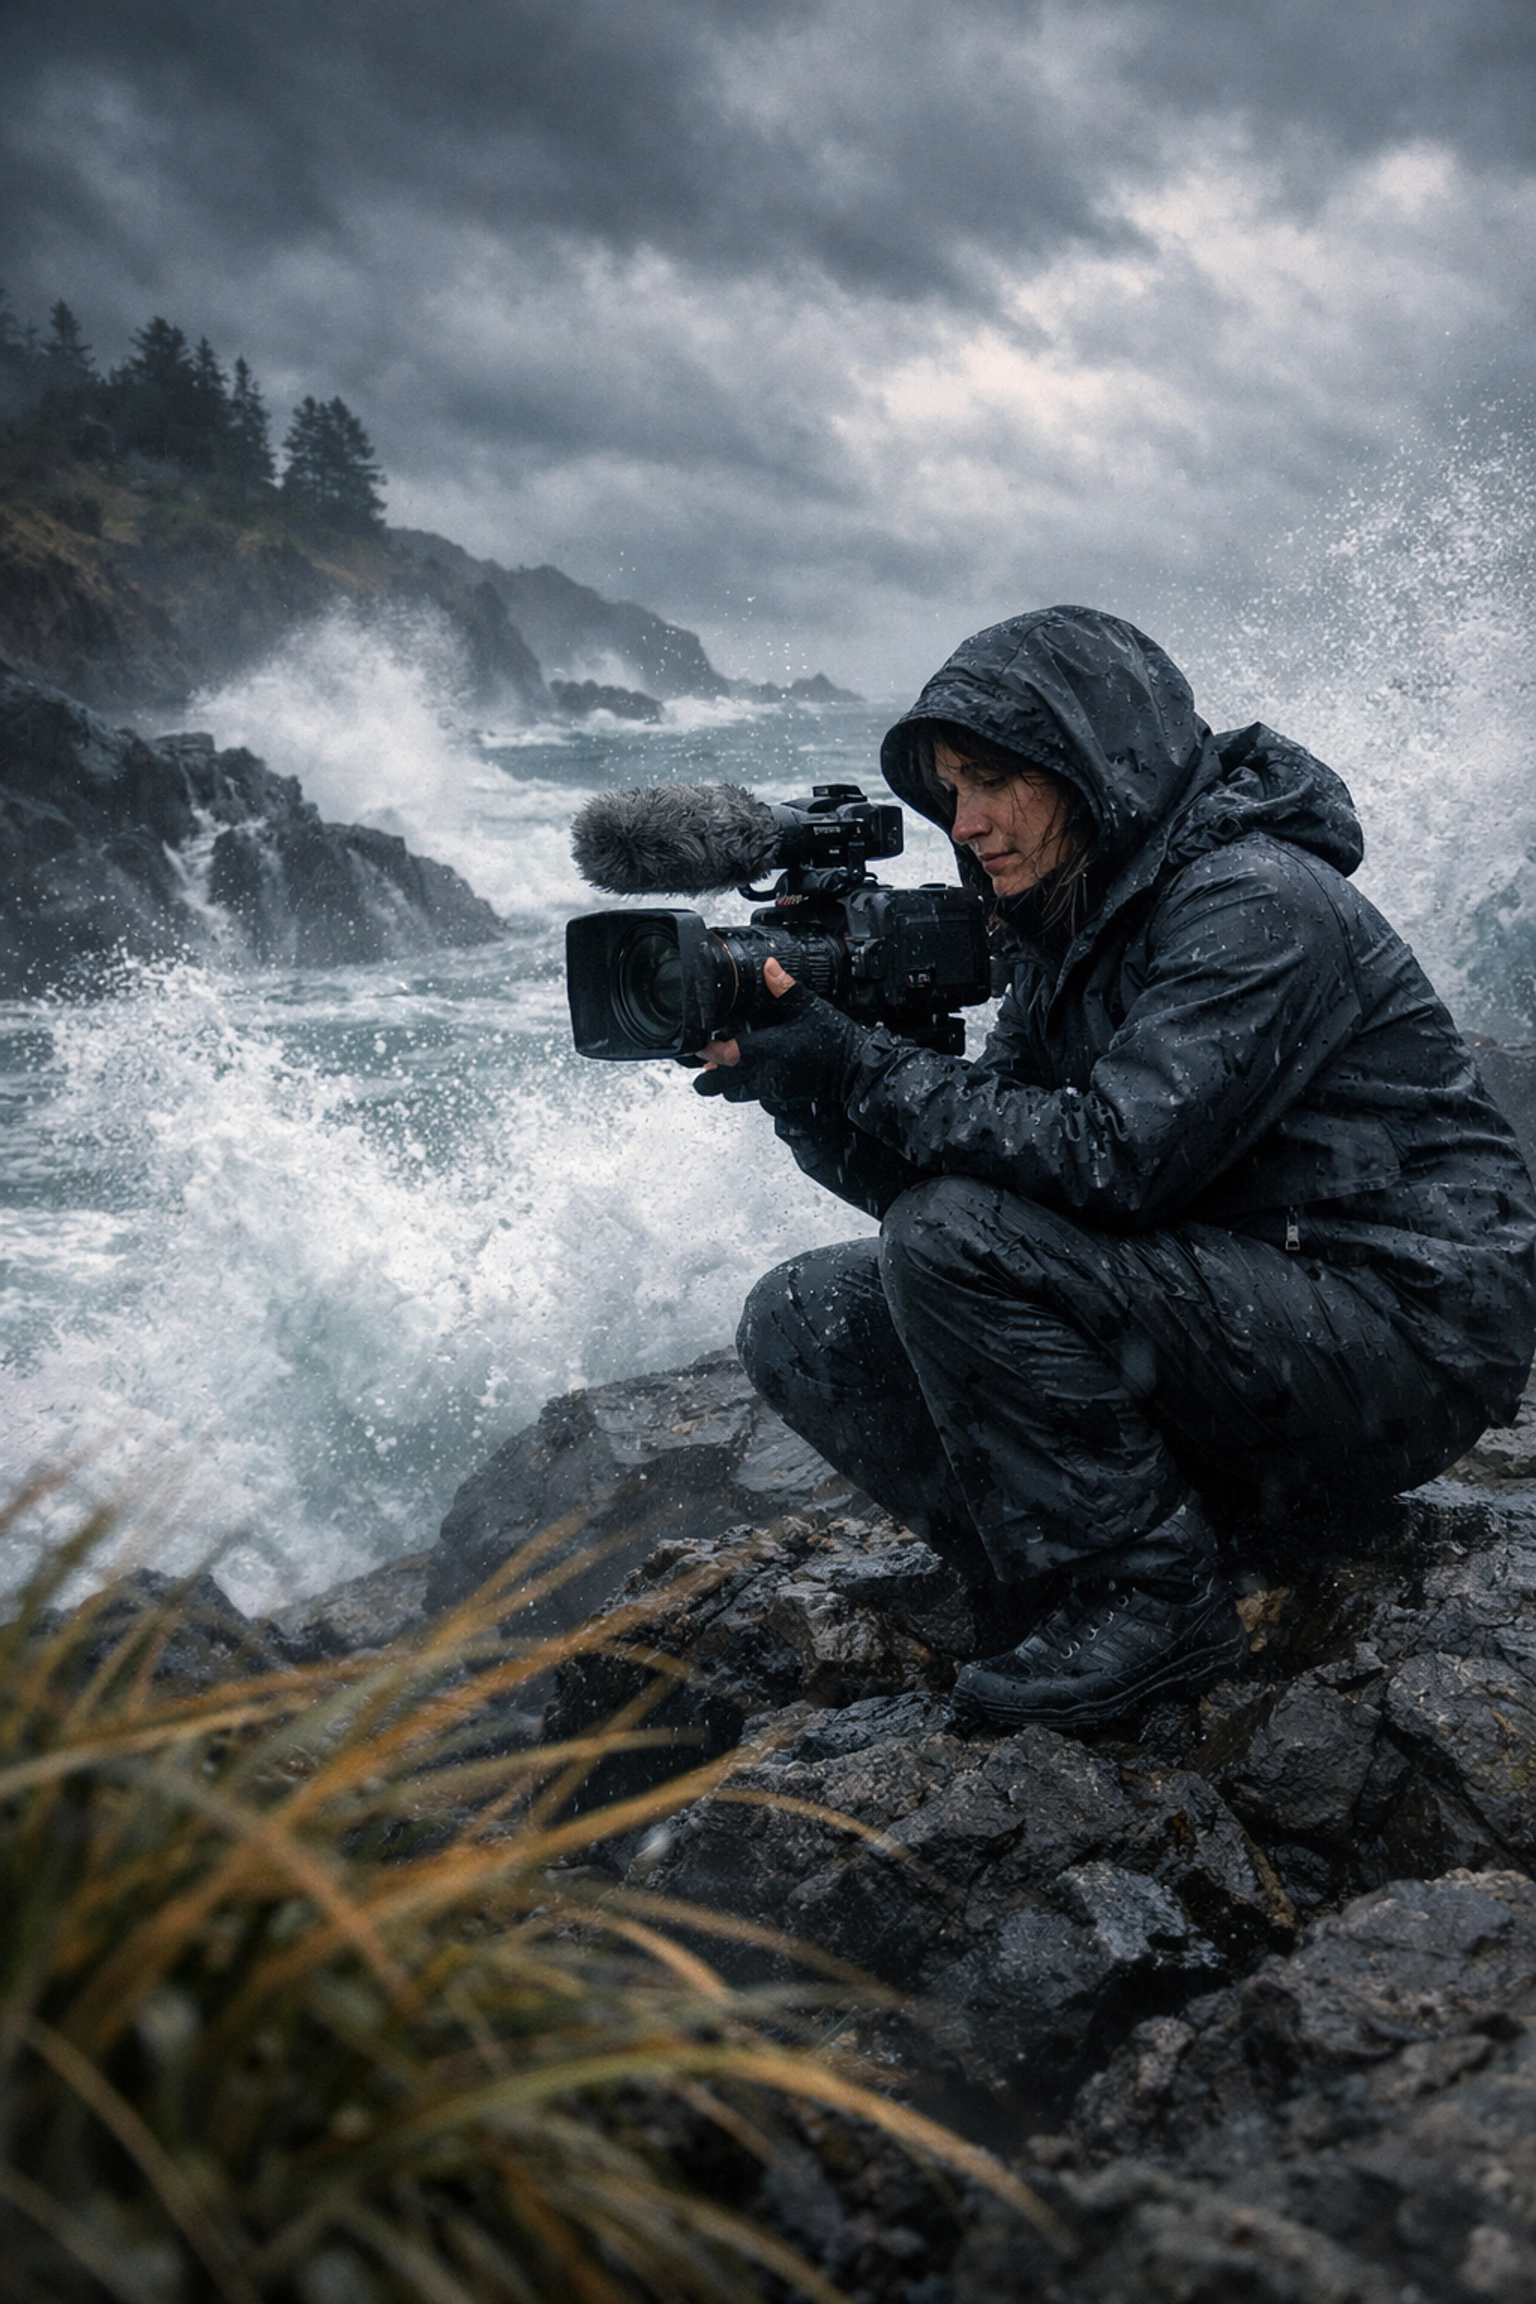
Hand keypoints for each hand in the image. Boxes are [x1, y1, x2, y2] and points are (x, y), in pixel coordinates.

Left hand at [693, 959, 863, 1106]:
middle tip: (706, 1057)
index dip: (703, 1049)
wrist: (855, 1072)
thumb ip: (785, 988)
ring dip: (725, 1081)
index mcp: (767, 1050)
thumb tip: (770, 966)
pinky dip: (745, 1085)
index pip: (722, 1055)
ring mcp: (770, 1089)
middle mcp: (763, 1074)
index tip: (695, 1041)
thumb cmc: (835, 1041)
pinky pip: (752, 1095)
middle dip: (705, 1075)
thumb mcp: (810, 1007)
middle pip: (716, 1086)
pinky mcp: (779, 1098)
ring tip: (728, 1063)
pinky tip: (753, 1069)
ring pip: (731, 1093)